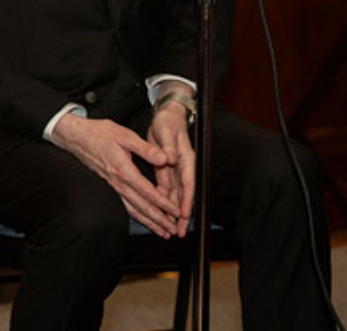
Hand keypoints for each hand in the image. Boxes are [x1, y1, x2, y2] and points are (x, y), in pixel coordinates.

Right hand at [52, 112, 182, 237]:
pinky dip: (136, 216)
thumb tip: (165, 158)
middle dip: (159, 220)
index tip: (176, 211)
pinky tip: (143, 220)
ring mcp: (113, 186)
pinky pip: (124, 206)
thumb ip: (146, 149)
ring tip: (162, 232)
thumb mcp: (125, 135)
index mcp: (124, 170)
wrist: (76, 137)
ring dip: (148, 222)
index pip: (148, 192)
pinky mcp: (109, 186)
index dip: (164, 204)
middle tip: (173, 230)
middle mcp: (118, 183)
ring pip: (133, 210)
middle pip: (142, 207)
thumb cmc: (99, 133)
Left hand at [147, 91, 195, 237]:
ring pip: (174, 195)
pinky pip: (165, 189)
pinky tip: (159, 213)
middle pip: (183, 194)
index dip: (186, 199)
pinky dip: (163, 201)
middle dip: (181, 214)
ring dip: (172, 212)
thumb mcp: (167, 131)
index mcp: (184, 158)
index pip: (187, 182)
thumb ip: (168, 146)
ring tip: (170, 229)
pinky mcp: (165, 170)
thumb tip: (169, 159)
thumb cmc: (168, 122)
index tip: (183, 213)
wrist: (167, 116)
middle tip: (179, 231)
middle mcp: (182, 167)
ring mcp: (174, 170)